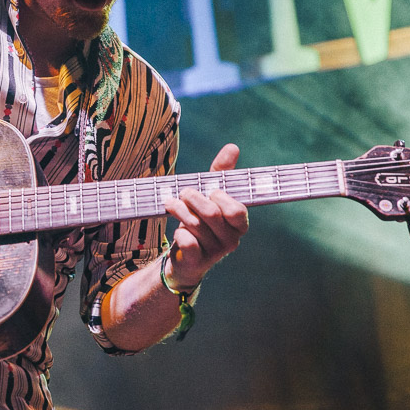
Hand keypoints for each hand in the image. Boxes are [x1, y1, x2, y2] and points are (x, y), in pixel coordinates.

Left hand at [163, 143, 248, 288]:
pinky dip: (179, 233)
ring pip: (196, 226)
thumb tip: (232, 147)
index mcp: (239, 223)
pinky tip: (176, 230)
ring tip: (170, 203)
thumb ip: (221, 173)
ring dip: (179, 210)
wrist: (185, 255)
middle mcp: (232, 239)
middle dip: (194, 199)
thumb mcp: (210, 195)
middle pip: (213, 214)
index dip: (220, 197)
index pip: (237, 210)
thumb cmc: (201, 220)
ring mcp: (215, 253)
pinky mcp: (197, 262)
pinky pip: (188, 243)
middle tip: (183, 193)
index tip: (209, 190)